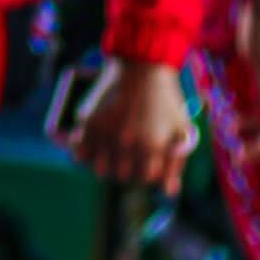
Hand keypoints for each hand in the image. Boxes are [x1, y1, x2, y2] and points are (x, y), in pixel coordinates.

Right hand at [63, 58, 199, 194]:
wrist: (143, 66)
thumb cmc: (166, 99)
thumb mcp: (180, 129)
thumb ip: (176, 163)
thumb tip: (169, 193)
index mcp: (153, 146)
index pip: (147, 178)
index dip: (150, 169)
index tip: (150, 159)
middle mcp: (127, 143)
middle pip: (122, 176)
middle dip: (129, 167)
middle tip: (132, 153)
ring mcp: (106, 133)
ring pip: (100, 169)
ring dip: (107, 164)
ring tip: (114, 152)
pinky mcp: (90, 123)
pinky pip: (79, 153)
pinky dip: (85, 153)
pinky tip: (95, 145)